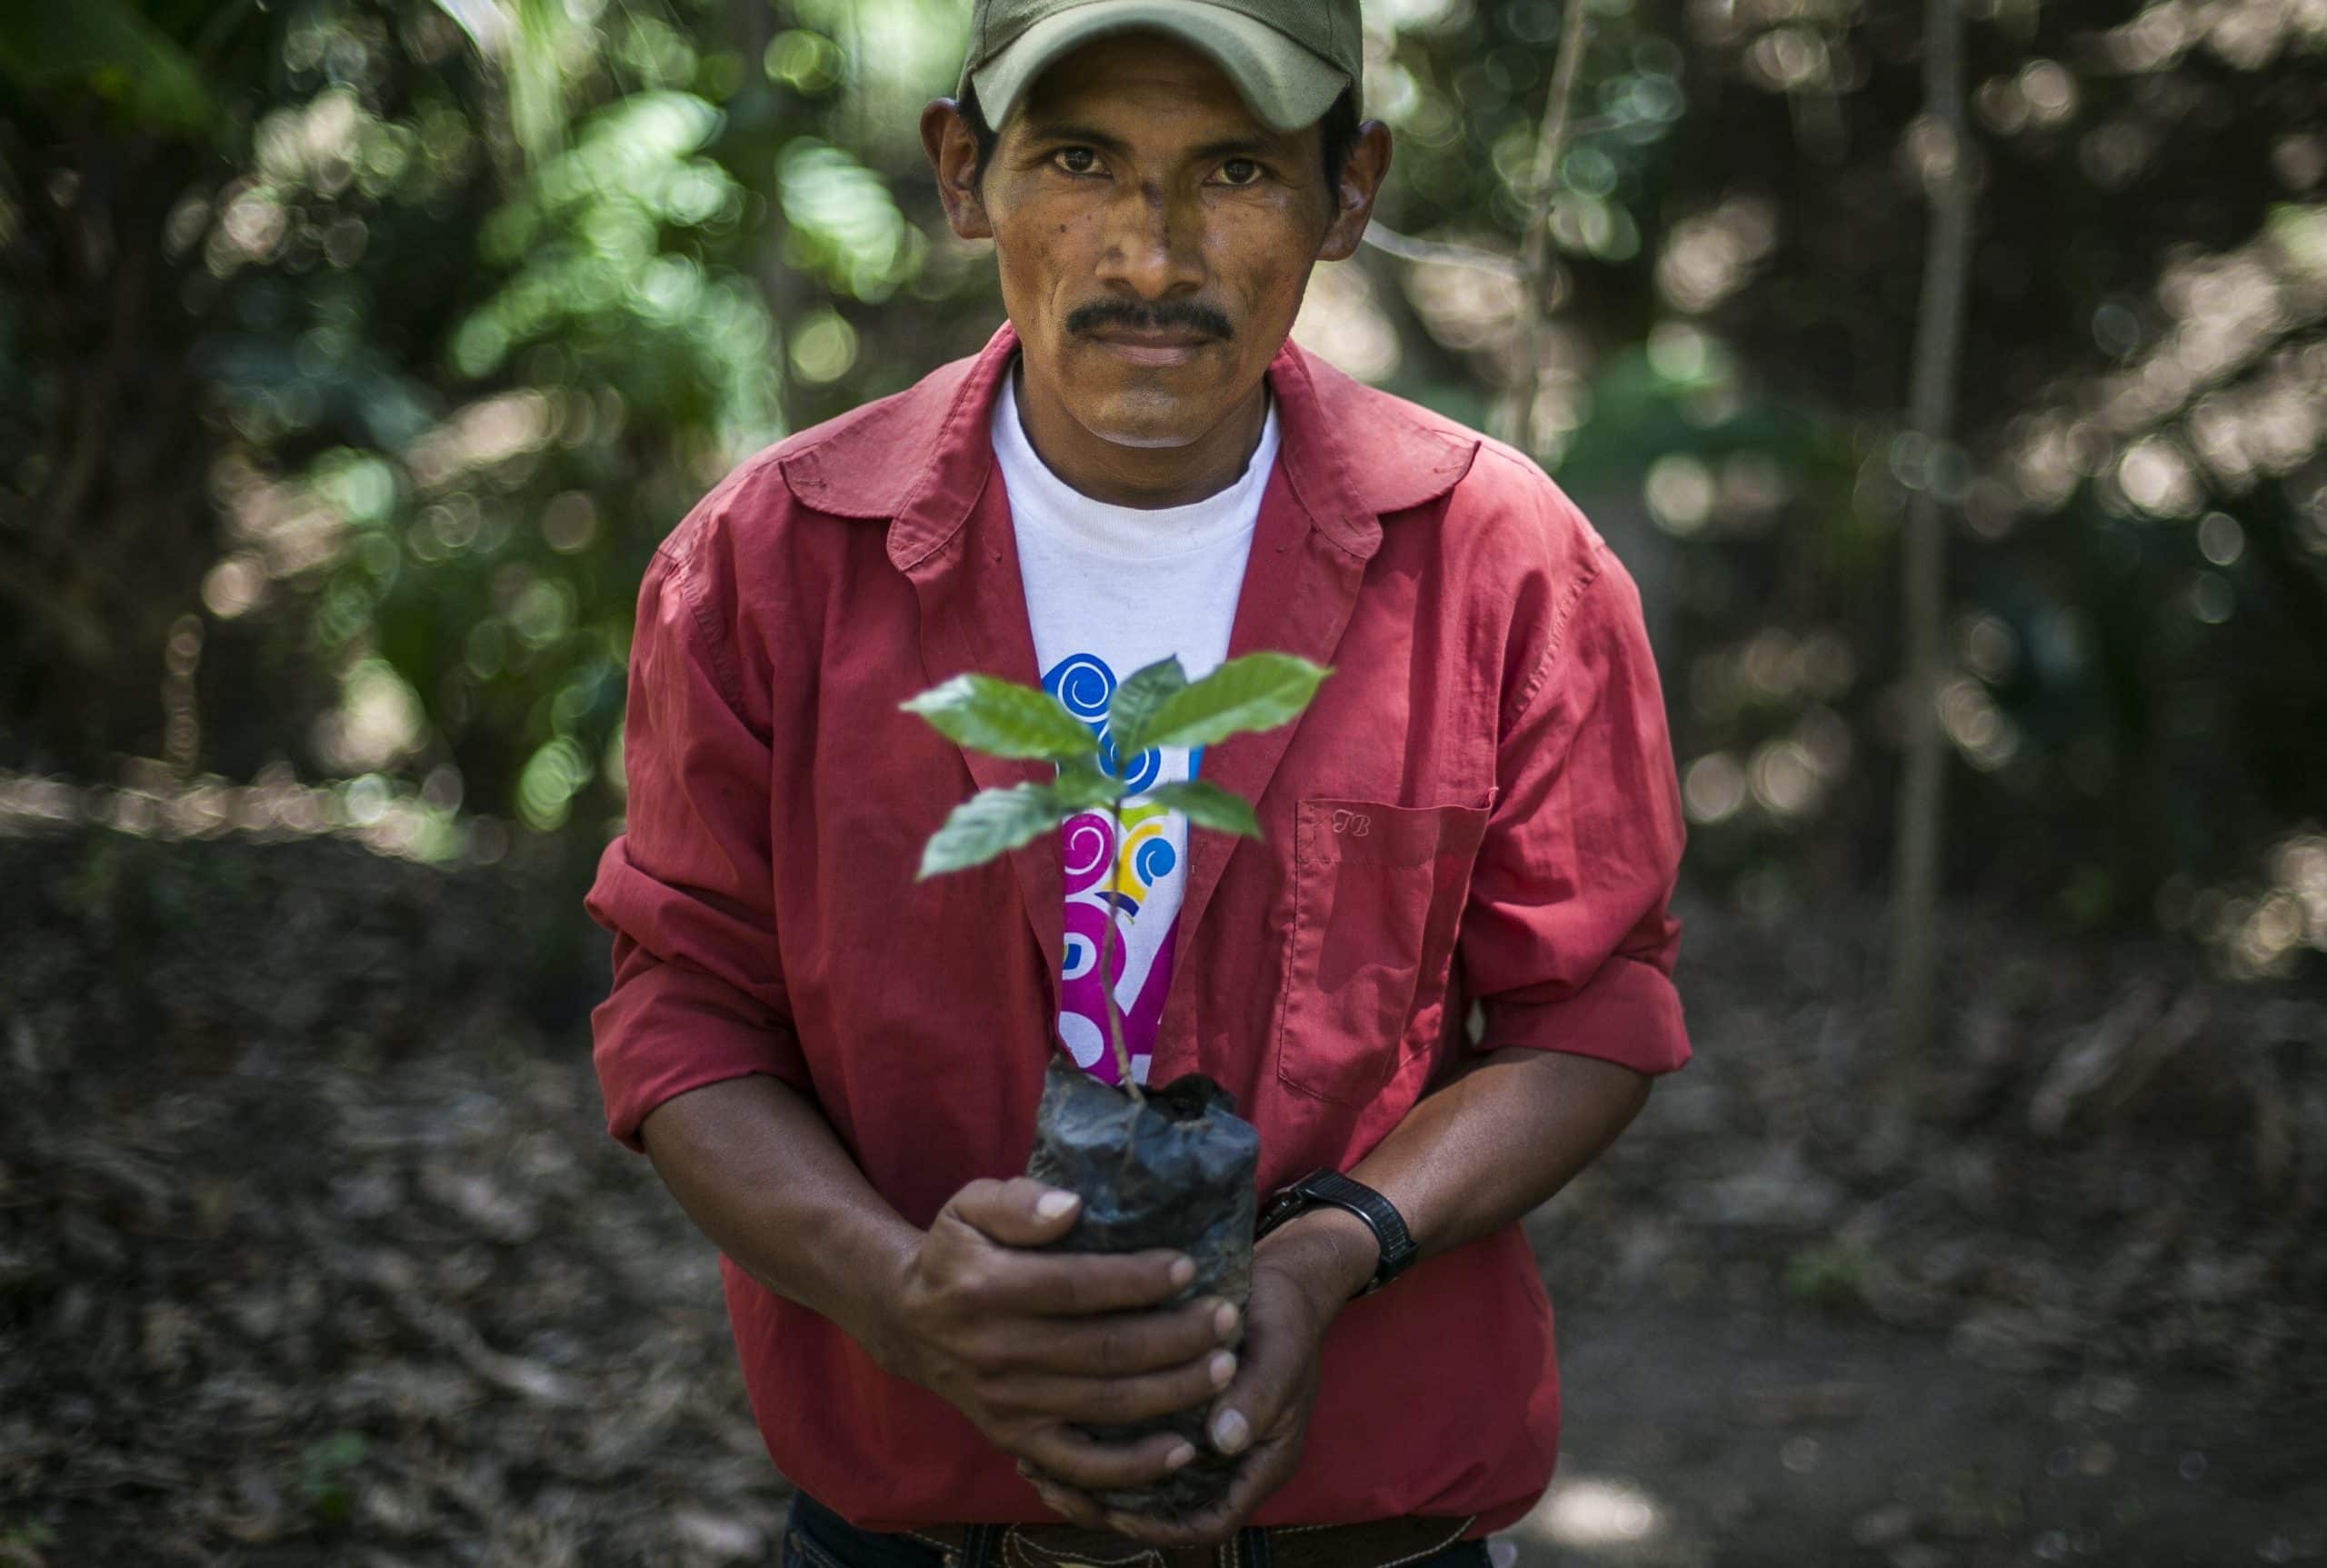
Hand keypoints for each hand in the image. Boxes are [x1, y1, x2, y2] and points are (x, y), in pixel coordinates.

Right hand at [875, 1176, 1243, 1493]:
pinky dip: (1134, 1467)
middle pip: (1104, 1349)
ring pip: (1106, 1404)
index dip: (1138, 1280)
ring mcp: (1008, 1403)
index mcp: (986, 1288)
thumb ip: (1016, 1201)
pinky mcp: (1015, 1439)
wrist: (909, 1323)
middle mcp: (997, 1351)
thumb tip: (1071, 1207)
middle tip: (1227, 1318)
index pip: (1077, 1286)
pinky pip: (1080, 1466)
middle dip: (1177, 1336)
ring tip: (1225, 1368)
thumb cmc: (956, 1255)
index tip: (1189, 1266)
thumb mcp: (967, 1206)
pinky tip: (1183, 1448)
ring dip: (1173, 1391)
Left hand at [1016, 1210, 1372, 1545]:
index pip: (1209, 1523)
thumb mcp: (1280, 1351)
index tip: (1116, 1509)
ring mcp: (1196, 1438)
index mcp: (1260, 1462)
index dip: (1161, 1526)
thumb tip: (1223, 1439)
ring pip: (1141, 1483)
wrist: (1283, 1280)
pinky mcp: (1172, 1413)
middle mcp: (1224, 1461)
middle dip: (1110, 1510)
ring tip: (1040, 1468)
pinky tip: (1052, 1431)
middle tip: (1057, 1491)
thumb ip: (1257, 1396)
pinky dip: (1095, 1448)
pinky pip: (1131, 1446)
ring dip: (1093, 1483)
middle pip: (1164, 1513)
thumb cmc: (1286, 1315)